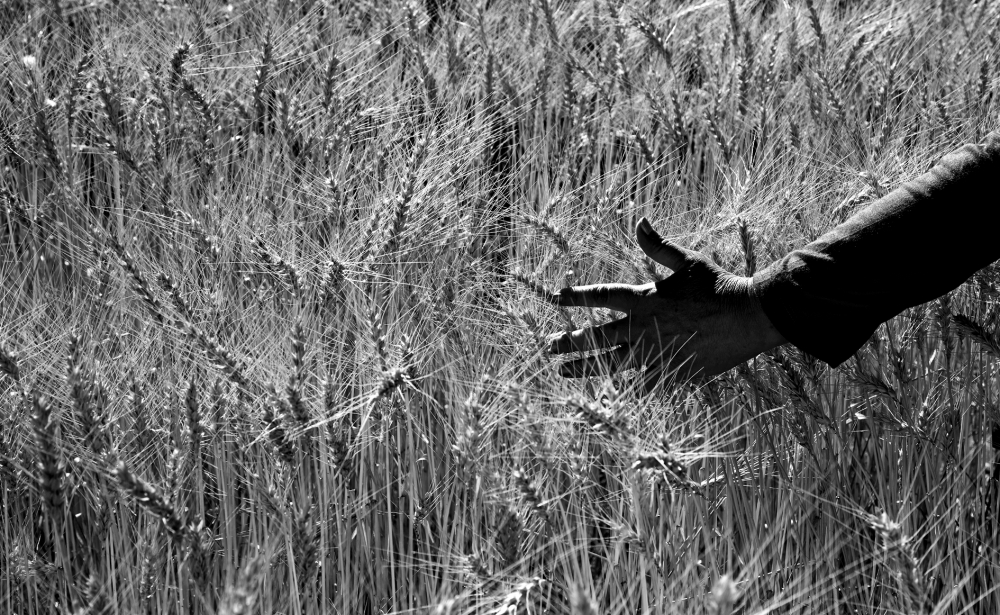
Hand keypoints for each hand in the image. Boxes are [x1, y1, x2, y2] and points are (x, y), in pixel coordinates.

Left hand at [548, 218, 785, 383]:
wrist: (749, 318)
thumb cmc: (719, 285)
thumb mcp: (687, 261)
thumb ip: (658, 246)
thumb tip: (639, 221)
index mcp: (644, 299)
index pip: (600, 296)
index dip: (576, 296)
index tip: (555, 297)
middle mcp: (643, 329)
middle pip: (596, 337)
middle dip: (568, 341)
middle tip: (548, 345)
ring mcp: (655, 354)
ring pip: (610, 365)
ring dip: (584, 369)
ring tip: (563, 373)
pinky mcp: (671, 373)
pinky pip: (641, 385)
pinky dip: (624, 391)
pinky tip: (607, 396)